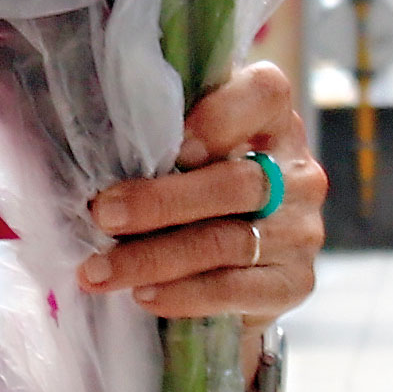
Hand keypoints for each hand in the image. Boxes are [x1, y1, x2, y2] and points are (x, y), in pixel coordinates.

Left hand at [81, 60, 321, 320]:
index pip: (264, 95)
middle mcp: (297, 173)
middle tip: (102, 214)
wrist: (235, 263)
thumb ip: (161, 134)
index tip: (171, 144)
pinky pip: (236, 290)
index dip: (219, 117)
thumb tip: (92, 145)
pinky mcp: (295, 281)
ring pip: (226, 242)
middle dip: (159, 201)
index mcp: (273, 119)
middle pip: (235, 183)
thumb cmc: (195, 186)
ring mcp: (300, 230)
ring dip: (154, 258)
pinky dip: (184, 295)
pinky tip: (143, 295)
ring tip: (100, 270)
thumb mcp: (185, 148)